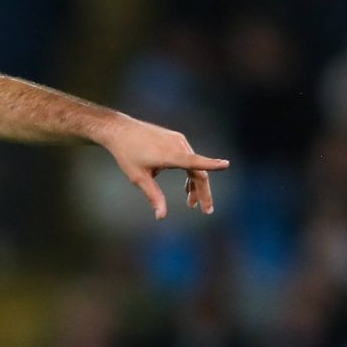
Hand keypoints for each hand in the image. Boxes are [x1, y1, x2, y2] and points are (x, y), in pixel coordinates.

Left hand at [98, 115, 229, 219]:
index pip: (195, 162)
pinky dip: (189, 172)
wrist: (120, 130)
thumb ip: (154, 196)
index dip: (212, 165)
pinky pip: (188, 158)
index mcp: (171, 155)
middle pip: (198, 170)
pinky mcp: (175, 139)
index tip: (226, 165)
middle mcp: (178, 145)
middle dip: (202, 192)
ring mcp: (178, 140)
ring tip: (190, 203)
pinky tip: (186, 186)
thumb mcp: (139, 178)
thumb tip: (161, 216)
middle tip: (206, 210)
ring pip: (194, 165)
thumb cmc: (127, 154)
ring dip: (194, 184)